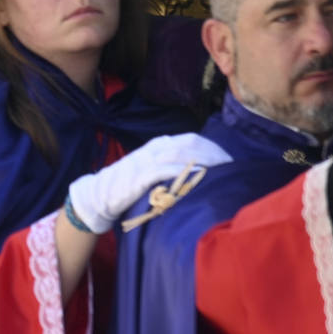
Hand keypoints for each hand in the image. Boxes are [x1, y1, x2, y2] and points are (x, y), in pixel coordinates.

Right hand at [68, 133, 230, 232]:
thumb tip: (199, 168)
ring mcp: (146, 160)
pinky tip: (196, 176)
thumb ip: (171, 164)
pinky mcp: (140, 175)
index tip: (230, 159)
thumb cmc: (129, 184)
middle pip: (190, 144)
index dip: (213, 147)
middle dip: (213, 153)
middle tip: (232, 165)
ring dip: (202, 161)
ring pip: (179, 154)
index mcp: (159, 144)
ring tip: (221, 170)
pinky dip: (181, 171)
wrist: (100, 194)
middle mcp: (154, 148)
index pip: (192, 139)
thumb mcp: (152, 168)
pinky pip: (164, 170)